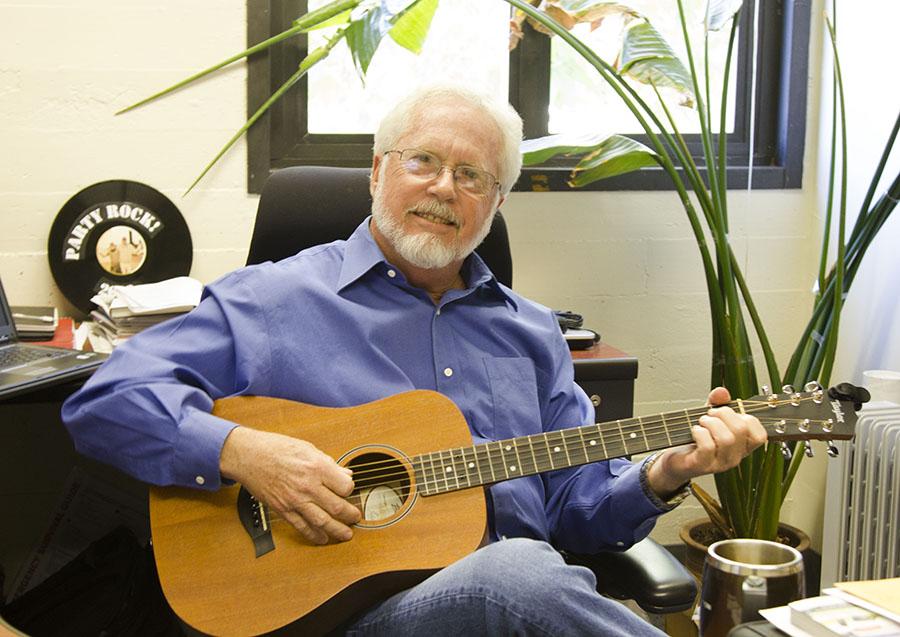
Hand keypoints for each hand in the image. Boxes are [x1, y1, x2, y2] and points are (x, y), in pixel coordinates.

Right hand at [219, 427, 360, 544]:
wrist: (249, 456)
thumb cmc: (277, 448)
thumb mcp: (308, 448)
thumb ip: (328, 463)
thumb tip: (345, 474)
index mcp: (316, 467)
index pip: (345, 486)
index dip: (350, 490)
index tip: (349, 490)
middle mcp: (307, 486)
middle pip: (337, 507)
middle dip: (350, 515)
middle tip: (355, 517)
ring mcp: (295, 500)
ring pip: (322, 521)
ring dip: (337, 530)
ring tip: (346, 534)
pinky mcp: (283, 509)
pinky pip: (302, 526)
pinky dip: (314, 535)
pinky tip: (322, 538)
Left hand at [647, 387, 767, 497]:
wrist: (676, 461)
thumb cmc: (696, 439)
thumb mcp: (710, 418)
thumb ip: (717, 403)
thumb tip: (722, 391)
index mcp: (742, 447)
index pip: (760, 435)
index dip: (746, 418)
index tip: (730, 413)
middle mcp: (734, 457)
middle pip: (741, 429)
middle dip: (723, 413)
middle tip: (710, 414)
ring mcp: (719, 463)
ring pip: (726, 439)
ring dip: (710, 423)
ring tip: (702, 422)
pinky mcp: (702, 465)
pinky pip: (707, 446)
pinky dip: (699, 432)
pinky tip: (694, 431)